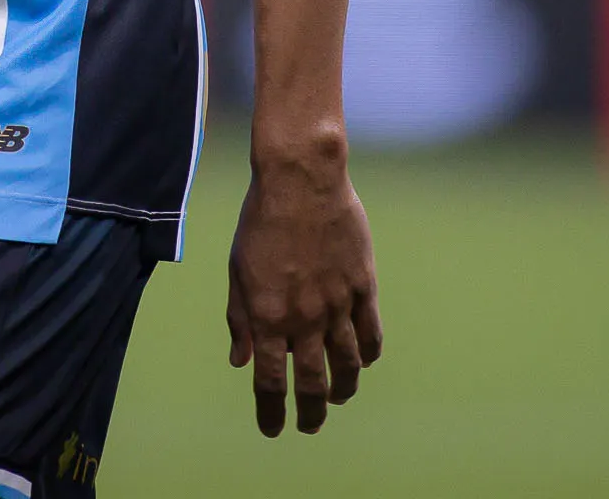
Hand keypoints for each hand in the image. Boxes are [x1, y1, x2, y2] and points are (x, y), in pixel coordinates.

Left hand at [224, 143, 382, 436]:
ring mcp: (338, 305)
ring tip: (338, 398)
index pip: (270, 381)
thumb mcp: (237, 271)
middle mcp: (305, 319)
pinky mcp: (363, 287)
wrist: (300, 181)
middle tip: (309, 426)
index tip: (273, 428)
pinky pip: (371, 334)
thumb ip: (239, 319)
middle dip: (310, 412)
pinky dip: (368, 355)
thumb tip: (240, 360)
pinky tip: (363, 362)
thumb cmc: (260, 223)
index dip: (271, 411)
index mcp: (268, 317)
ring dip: (343, 389)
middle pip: (313, 383)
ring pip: (348, 366)